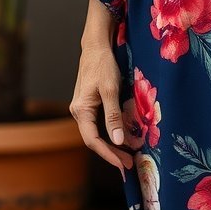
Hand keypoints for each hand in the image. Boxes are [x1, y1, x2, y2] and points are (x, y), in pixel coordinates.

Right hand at [69, 43, 133, 179]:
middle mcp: (79, 112)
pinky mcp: (91, 103)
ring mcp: (84, 108)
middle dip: (112, 153)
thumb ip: (113, 116)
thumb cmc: (102, 64)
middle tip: (130, 164)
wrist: (96, 45)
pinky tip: (124, 136)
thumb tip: (118, 141)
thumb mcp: (110, 89)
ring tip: (131, 154)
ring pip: (98, 132)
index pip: (93, 140)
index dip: (108, 154)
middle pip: (95, 139)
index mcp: (81, 110)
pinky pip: (100, 123)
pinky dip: (112, 132)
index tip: (123, 165)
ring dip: (113, 144)